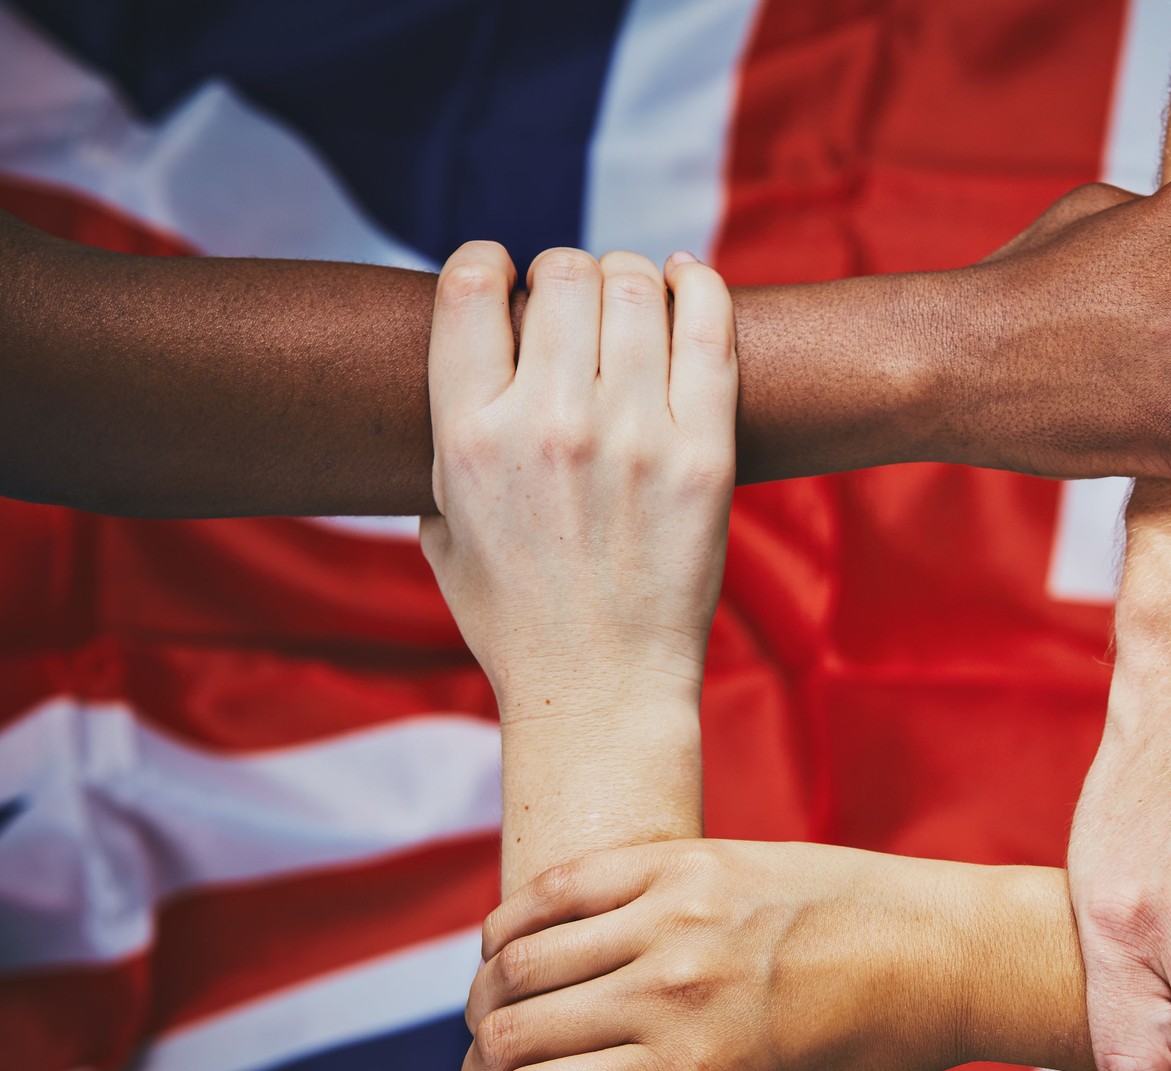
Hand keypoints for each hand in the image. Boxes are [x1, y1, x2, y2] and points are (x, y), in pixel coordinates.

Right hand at [420, 242, 735, 720]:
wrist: (601, 689)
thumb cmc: (517, 616)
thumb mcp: (441, 527)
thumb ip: (445, 440)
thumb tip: (464, 366)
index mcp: (470, 437)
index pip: (469, 285)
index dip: (488, 263)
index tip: (502, 278)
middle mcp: (549, 425)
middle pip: (563, 274)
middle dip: (565, 274)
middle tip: (575, 307)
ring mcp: (636, 437)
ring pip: (636, 287)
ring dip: (629, 279)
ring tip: (629, 303)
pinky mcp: (706, 455)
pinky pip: (712, 330)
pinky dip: (700, 286)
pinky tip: (687, 282)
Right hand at [456, 841, 985, 1070]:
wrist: (926, 953)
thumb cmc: (853, 1064)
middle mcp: (671, 997)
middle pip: (508, 1036)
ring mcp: (672, 919)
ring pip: (517, 961)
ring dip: (485, 1002)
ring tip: (497, 1023)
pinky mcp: (683, 864)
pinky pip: (560, 886)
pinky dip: (512, 924)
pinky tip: (507, 952)